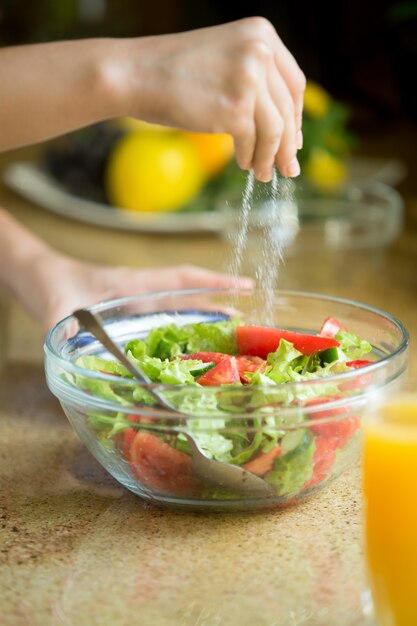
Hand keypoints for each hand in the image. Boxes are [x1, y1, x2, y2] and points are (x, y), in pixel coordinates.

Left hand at [27, 253, 252, 333]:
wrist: (42, 278)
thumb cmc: (53, 286)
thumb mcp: (58, 311)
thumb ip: (66, 334)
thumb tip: (76, 369)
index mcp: (132, 284)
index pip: (179, 278)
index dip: (212, 282)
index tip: (243, 286)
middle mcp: (141, 291)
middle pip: (186, 294)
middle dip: (218, 302)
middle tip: (247, 320)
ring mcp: (138, 301)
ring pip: (178, 306)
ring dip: (203, 315)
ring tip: (230, 333)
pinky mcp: (131, 311)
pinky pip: (164, 318)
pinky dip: (182, 327)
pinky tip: (190, 345)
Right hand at [123, 17, 304, 181]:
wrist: (134, 74)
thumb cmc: (172, 71)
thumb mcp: (223, 59)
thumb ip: (253, 78)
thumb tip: (280, 123)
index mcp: (261, 33)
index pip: (294, 82)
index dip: (297, 116)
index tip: (294, 139)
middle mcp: (260, 51)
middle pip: (288, 109)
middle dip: (288, 145)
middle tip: (289, 168)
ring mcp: (249, 79)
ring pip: (275, 130)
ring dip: (270, 157)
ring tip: (264, 173)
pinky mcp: (235, 108)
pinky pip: (253, 141)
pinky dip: (250, 157)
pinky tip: (243, 163)